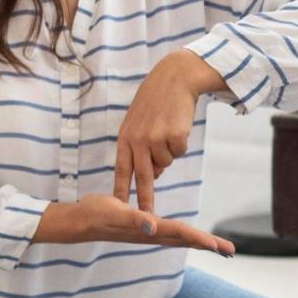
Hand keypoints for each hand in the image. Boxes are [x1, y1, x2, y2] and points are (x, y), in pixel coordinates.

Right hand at [36, 194, 236, 255]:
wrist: (80, 220)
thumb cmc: (98, 213)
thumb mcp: (116, 213)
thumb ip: (135, 220)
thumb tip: (152, 228)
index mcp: (151, 229)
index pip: (183, 234)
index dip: (202, 240)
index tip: (221, 248)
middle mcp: (153, 233)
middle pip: (187, 239)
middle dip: (209, 245)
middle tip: (231, 251)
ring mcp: (149, 233)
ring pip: (180, 238)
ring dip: (199, 241)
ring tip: (218, 247)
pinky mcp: (143, 229)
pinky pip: (169, 232)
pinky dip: (184, 235)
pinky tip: (190, 237)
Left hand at [115, 49, 222, 212]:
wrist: (174, 79)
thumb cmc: (157, 101)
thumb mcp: (140, 123)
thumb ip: (141, 148)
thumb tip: (154, 174)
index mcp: (125, 137)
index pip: (120, 170)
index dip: (119, 190)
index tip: (117, 208)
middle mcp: (138, 140)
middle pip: (142, 177)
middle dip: (145, 200)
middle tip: (147, 218)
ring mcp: (156, 138)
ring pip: (166, 162)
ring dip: (170, 151)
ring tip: (167, 129)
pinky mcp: (174, 136)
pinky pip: (179, 151)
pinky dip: (181, 142)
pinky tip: (177, 125)